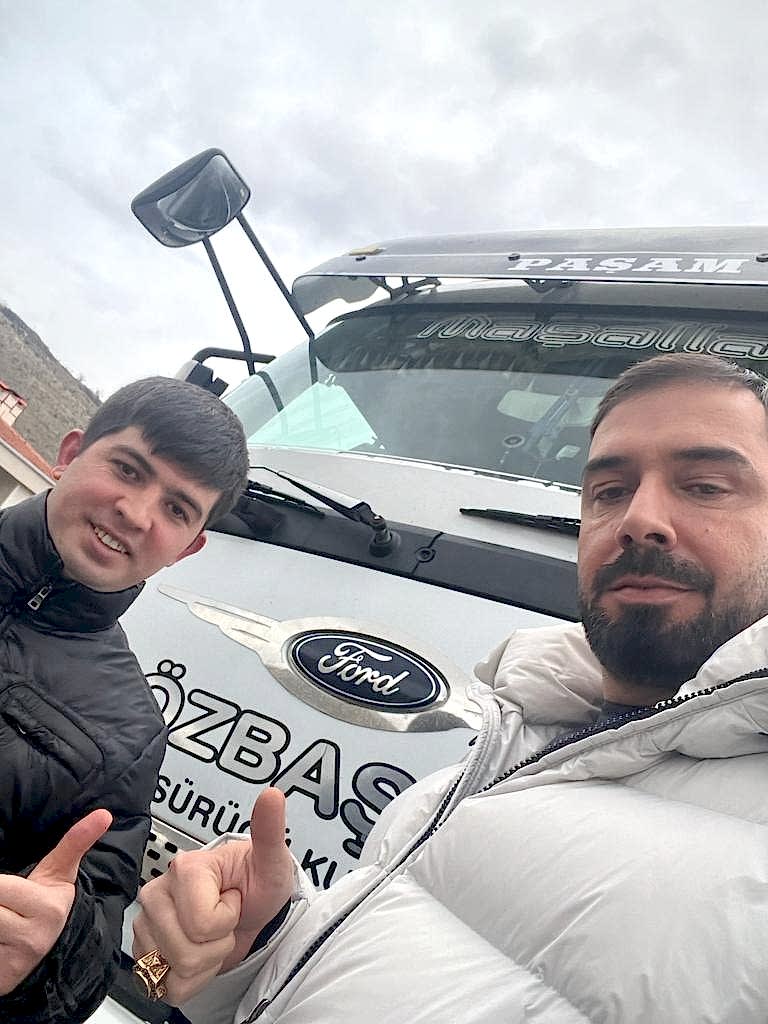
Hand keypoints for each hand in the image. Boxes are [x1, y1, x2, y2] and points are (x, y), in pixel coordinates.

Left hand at [0, 808, 112, 994]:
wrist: (47, 958)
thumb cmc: (48, 906)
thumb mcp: (61, 874)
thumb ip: (74, 843)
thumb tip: (103, 814)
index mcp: (48, 907)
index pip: (1, 887)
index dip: (1, 884)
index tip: (10, 888)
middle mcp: (32, 937)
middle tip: (9, 902)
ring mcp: (14, 960)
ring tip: (6, 915)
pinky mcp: (3, 976)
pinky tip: (1, 937)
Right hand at [133, 788, 292, 1004]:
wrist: (251, 912)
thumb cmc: (258, 885)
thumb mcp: (271, 861)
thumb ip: (269, 829)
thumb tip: (272, 795)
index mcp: (185, 869)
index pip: (202, 923)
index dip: (228, 920)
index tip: (234, 900)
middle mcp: (157, 894)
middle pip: (185, 952)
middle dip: (216, 946)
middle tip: (225, 922)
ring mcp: (147, 923)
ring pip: (174, 971)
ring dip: (204, 964)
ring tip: (212, 937)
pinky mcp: (143, 950)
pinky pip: (163, 986)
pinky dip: (189, 981)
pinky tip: (199, 955)